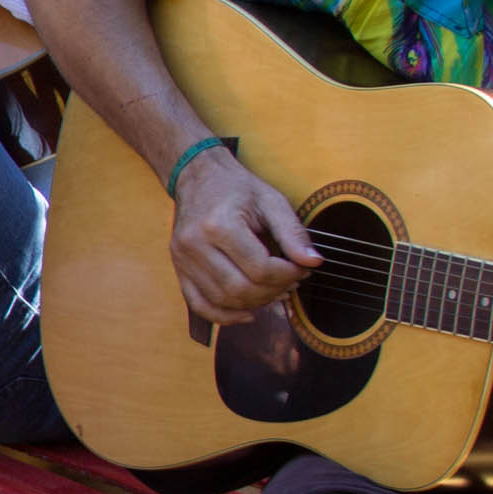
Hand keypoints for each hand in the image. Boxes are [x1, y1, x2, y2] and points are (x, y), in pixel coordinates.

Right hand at [168, 148, 319, 325]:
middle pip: (240, 289)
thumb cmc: (236, 188)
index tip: (302, 268)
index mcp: (219, 225)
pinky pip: (200, 305)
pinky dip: (225, 316)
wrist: (198, 177)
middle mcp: (195, 245)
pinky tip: (248, 313)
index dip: (288, 274)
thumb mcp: (271, 201)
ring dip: (255, 304)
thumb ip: (293, 232)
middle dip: (274, 291)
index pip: (260, 268)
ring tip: (275, 291)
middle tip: (292, 282)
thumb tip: (313, 262)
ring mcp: (183, 260)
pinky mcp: (179, 269)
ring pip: (223, 301)